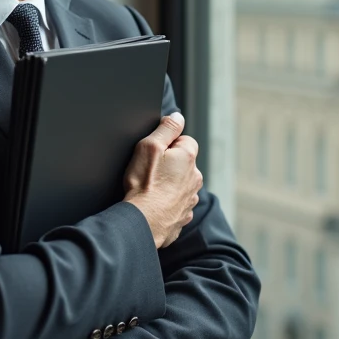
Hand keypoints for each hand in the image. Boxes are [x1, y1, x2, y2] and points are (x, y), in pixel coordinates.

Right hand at [123, 112, 201, 248]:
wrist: (143, 221)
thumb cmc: (143, 184)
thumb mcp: (149, 146)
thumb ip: (166, 128)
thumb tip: (178, 116)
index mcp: (188, 158)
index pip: (184, 140)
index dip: (168, 144)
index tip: (154, 153)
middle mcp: (195, 178)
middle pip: (184, 163)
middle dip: (170, 165)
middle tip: (149, 172)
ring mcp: (191, 199)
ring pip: (181, 184)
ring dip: (170, 184)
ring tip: (150, 189)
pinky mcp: (184, 216)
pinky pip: (177, 204)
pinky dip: (168, 203)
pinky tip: (154, 204)